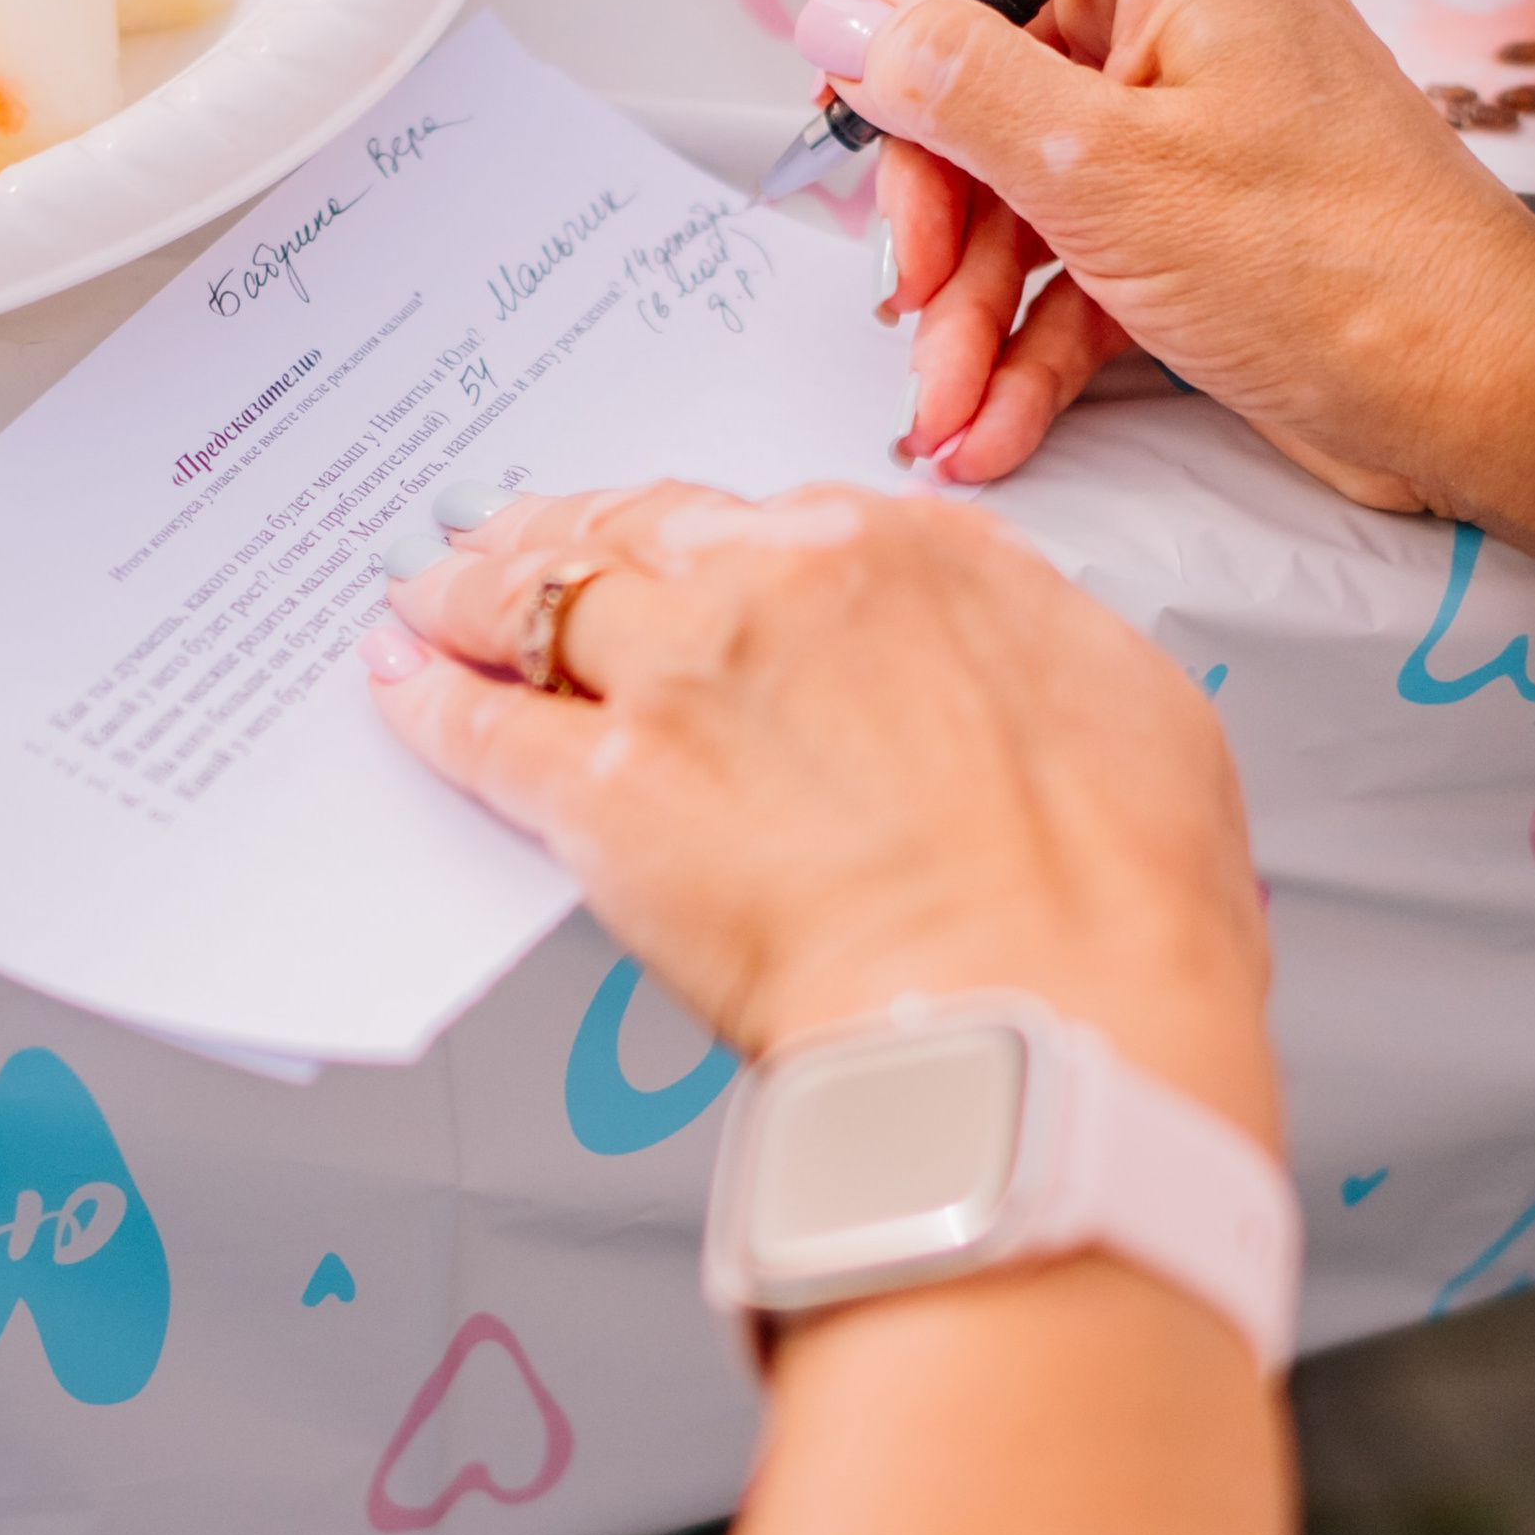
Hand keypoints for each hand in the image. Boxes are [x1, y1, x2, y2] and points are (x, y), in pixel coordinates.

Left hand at [371, 480, 1277, 1148]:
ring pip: (542, 600)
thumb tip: (1013, 668)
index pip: (770, 517)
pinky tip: (403, 689)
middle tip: (513, 538)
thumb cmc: (1112, 906)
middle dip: (569, 534)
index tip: (676, 548)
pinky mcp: (607, 790)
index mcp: (920, 558)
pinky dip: (432, 701)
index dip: (702, 538)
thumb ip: (1037, 659)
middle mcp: (788, 587)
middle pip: (636, 532)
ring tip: (430, 595)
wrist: (1045, 1017)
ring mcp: (686, 677)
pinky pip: (484, 724)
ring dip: (474, 592)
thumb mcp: (1131, 717)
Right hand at [817, 0, 1534, 501]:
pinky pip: (1062, 264)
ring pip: (1011, 182)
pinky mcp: (1183, 226)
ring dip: (962, 301)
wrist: (1474, 397)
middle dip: (928, 190)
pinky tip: (991, 421)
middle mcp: (1170, 17)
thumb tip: (842, 22)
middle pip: (976, 58)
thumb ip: (956, 87)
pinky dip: (1019, 344)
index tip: (870, 65)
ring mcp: (1175, 124)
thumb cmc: (1345, 268)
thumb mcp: (1107, 174)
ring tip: (946, 400)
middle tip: (912, 279)